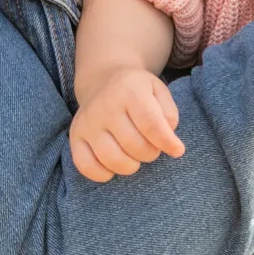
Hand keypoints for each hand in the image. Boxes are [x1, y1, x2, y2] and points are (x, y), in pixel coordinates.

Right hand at [69, 67, 184, 181]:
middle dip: (150, 153)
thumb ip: (169, 114)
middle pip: (134, 145)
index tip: (178, 150)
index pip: (151, 124)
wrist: (103, 80)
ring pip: (112, 159)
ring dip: (131, 165)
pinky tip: (113, 166)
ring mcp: (87, 121)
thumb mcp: (158, 91)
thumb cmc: (137, 91)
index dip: (167, 142)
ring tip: (135, 156)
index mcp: (129, 90)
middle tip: (151, 148)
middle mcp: (105, 105)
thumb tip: (168, 139)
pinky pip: (86, 166)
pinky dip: (103, 174)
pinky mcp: (75, 136)